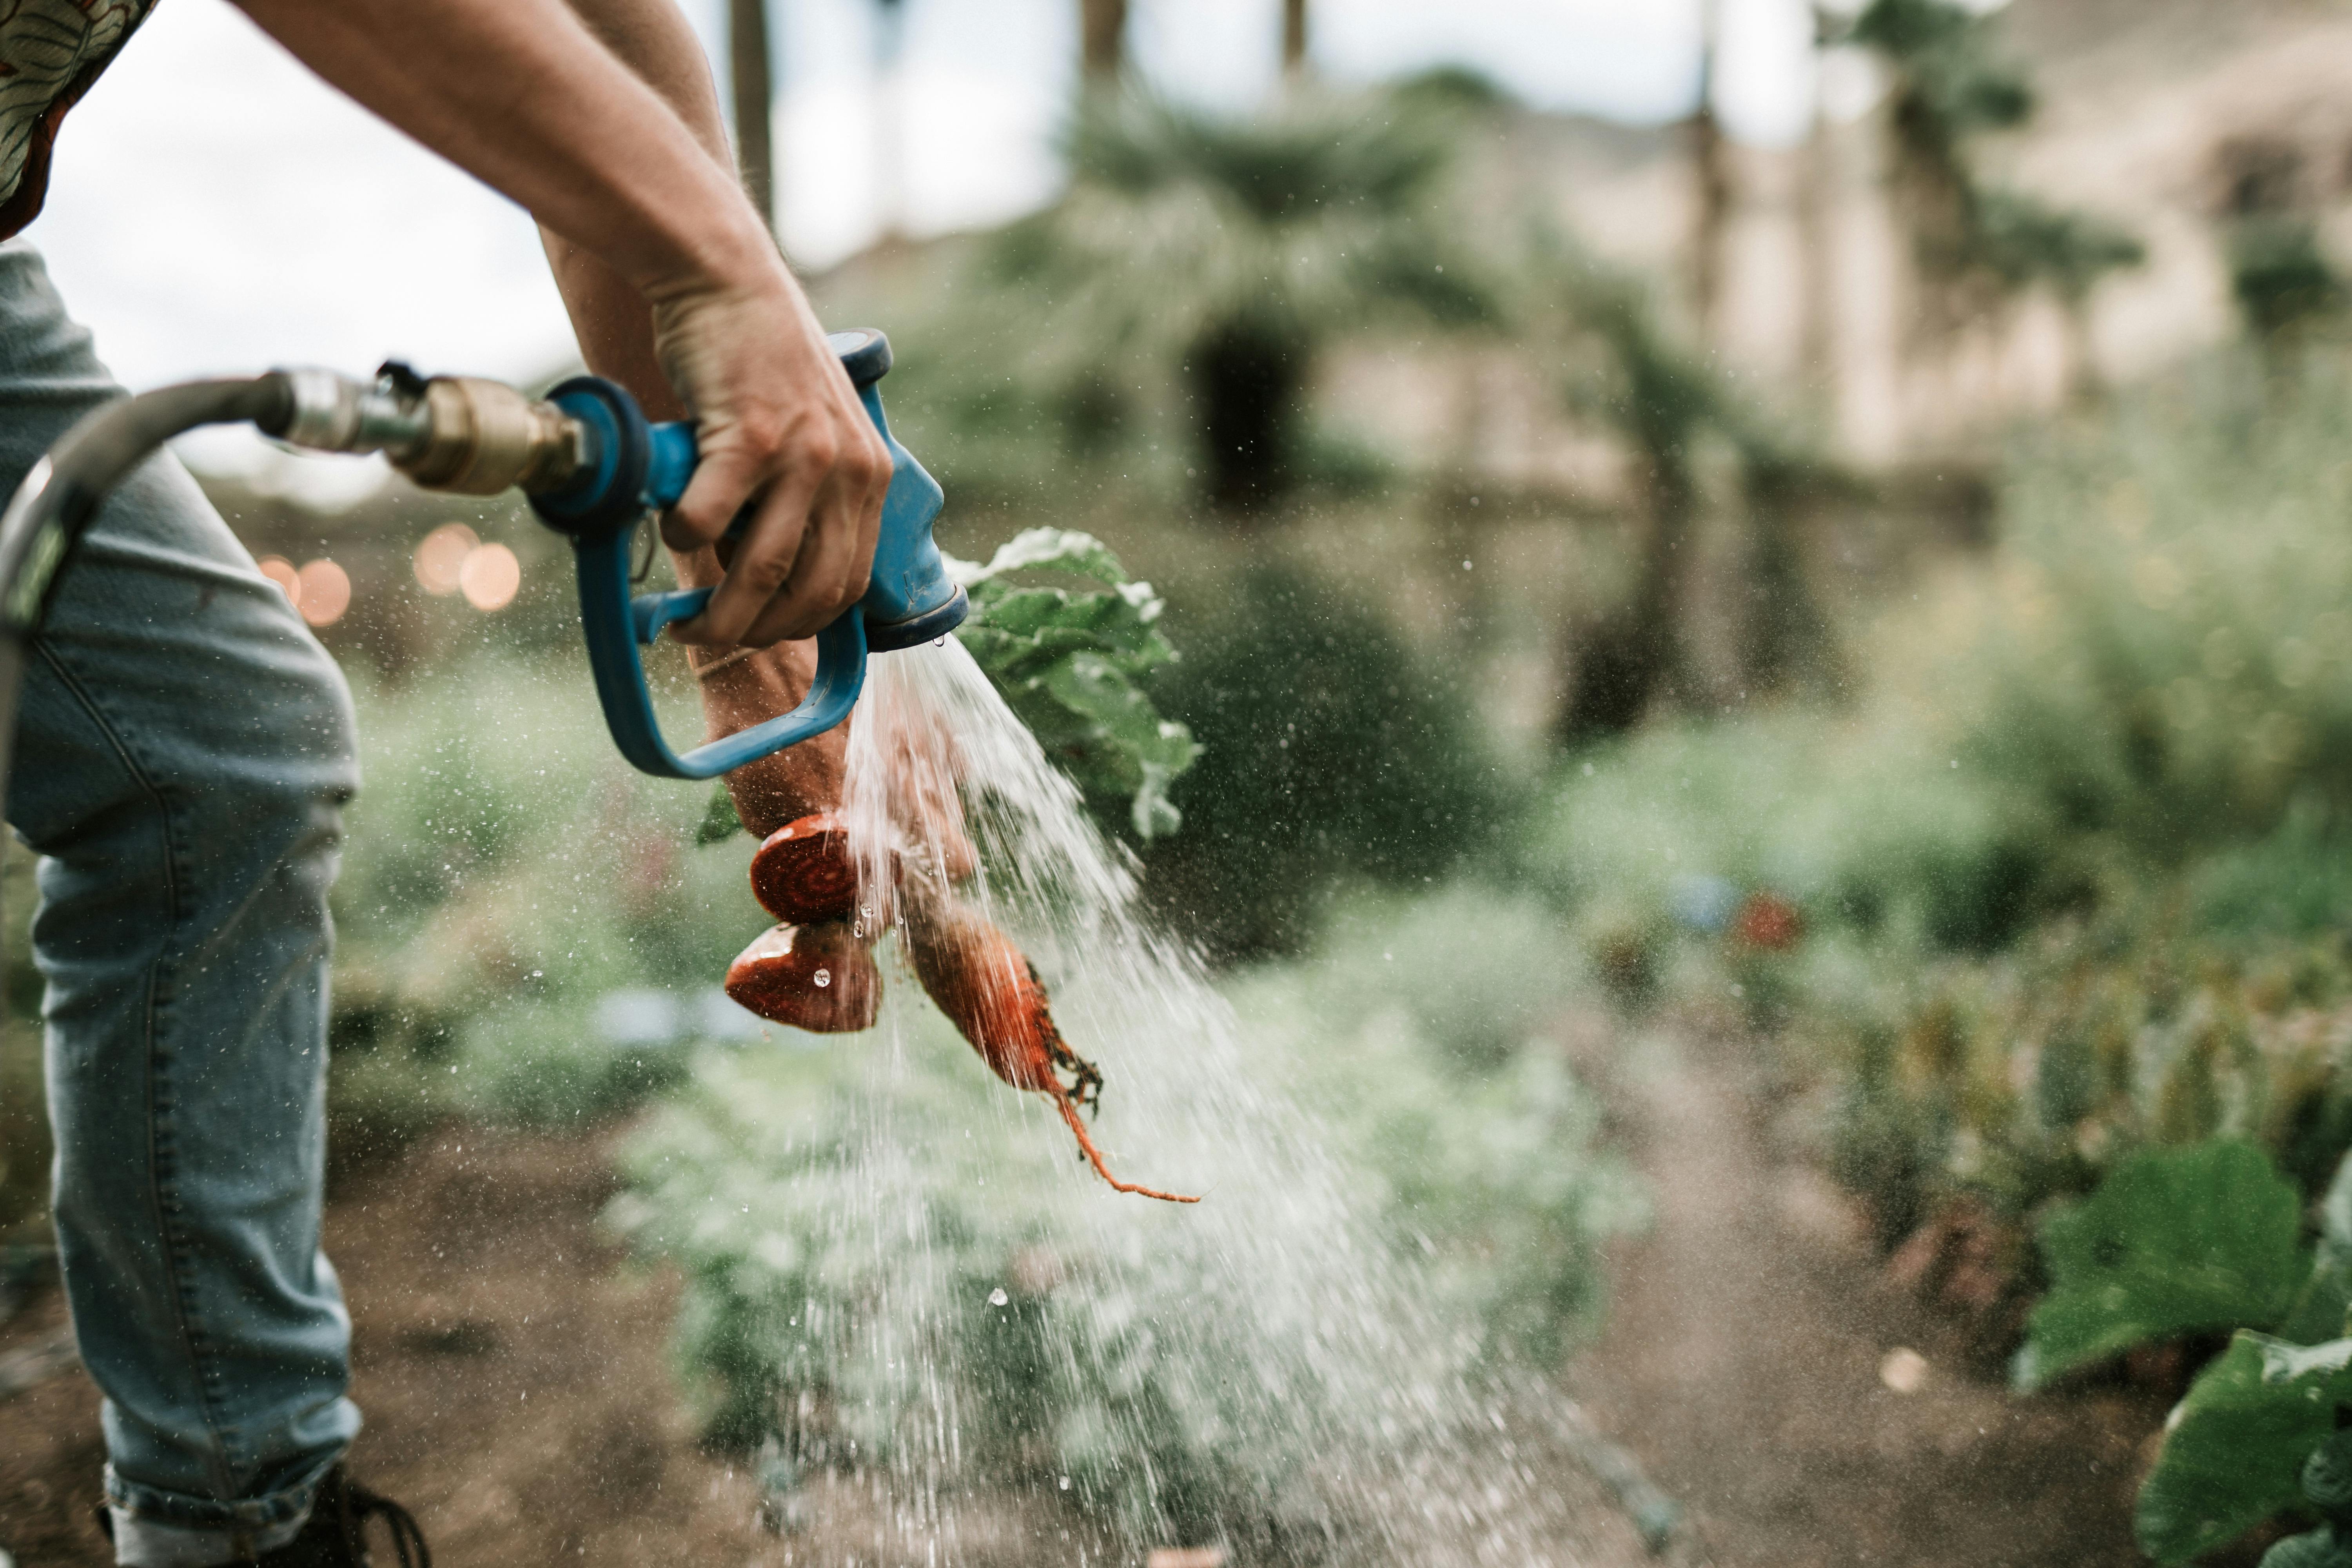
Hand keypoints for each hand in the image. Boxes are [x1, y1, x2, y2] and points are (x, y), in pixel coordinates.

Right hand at [649, 269, 891, 647]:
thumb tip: (762, 577)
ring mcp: (803, 454)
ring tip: (683, 620)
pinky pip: (707, 520)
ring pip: (760, 571)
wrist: (727, 279)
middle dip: (758, 632)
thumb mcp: (810, 432)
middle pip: (811, 592)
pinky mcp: (749, 436)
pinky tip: (669, 528)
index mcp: (870, 476)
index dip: (803, 623)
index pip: (850, 583)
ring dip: (717, 612)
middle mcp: (848, 470)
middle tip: (712, 635)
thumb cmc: (755, 362)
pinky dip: (681, 539)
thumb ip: (802, 496)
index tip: (762, 634)